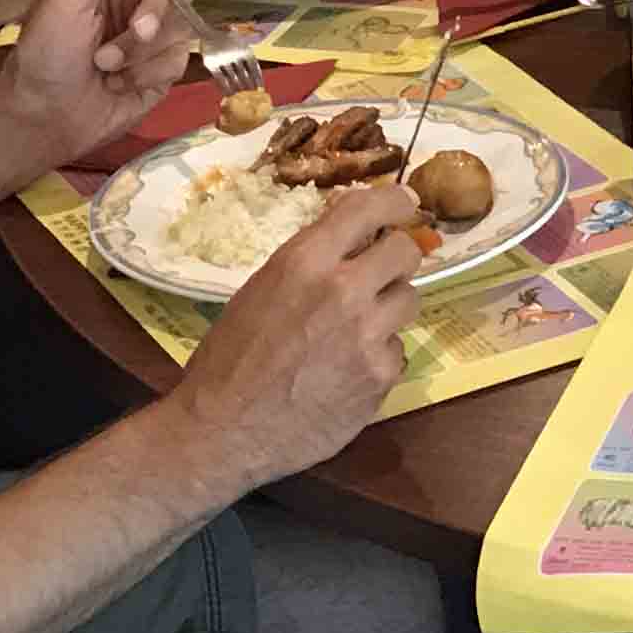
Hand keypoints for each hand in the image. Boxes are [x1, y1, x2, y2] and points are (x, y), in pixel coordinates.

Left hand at [0, 0, 194, 171]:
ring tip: (107, 66)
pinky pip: (178, 60)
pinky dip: (147, 74)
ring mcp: (153, 38)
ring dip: (144, 50)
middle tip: (135, 30)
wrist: (43, 117)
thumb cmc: (45, 51)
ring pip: (182, 26)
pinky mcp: (162, 72)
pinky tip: (119, 85)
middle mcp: (138, 1)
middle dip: (157, 11)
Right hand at [166, 184, 427, 483]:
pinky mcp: (381, 377)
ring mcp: (368, 336)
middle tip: (381, 270)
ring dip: (389, 307)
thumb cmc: (228, 359)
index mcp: (305, 262)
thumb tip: (350, 245)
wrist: (223, 432)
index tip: (405, 202)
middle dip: (395, 257)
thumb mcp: (261, 291)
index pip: (368, 208)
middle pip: (405, 252)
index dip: (394, 200)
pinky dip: (377, 357)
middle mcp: (344, 291)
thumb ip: (310, 265)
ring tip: (355, 328)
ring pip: (409, 299)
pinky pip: (396, 350)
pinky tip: (345, 372)